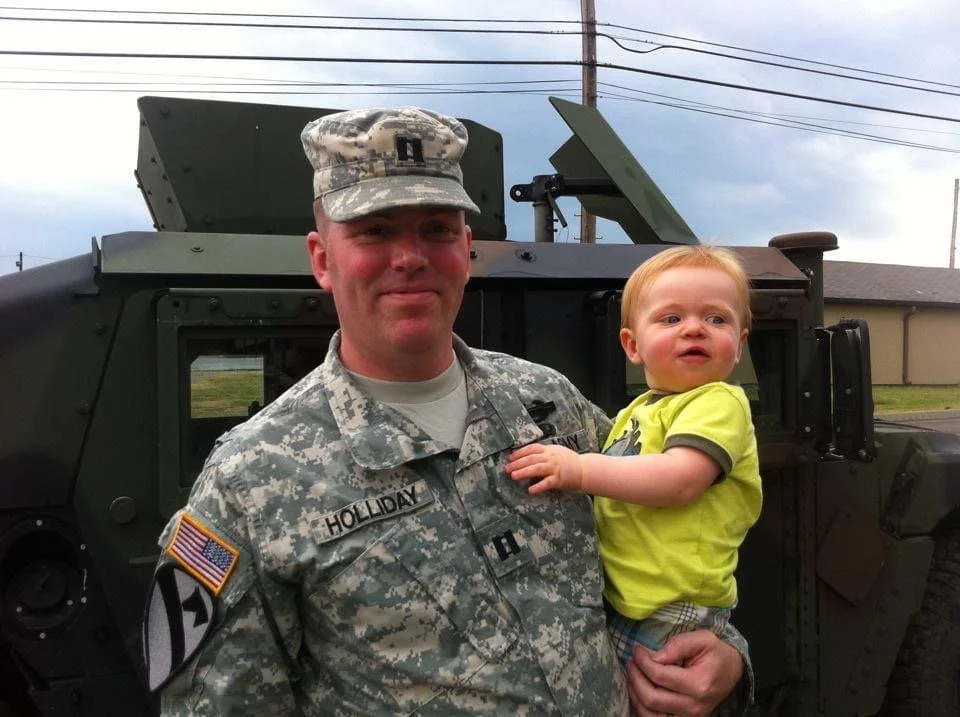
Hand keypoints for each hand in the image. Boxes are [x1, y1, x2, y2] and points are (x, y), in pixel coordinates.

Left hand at [505, 443, 584, 494]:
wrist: (585, 469)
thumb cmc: (569, 461)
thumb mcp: (556, 452)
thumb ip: (544, 453)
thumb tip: (527, 457)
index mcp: (549, 450)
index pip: (532, 448)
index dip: (520, 452)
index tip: (510, 457)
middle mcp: (551, 458)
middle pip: (531, 458)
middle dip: (518, 463)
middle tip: (507, 468)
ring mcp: (555, 468)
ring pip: (537, 468)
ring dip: (524, 472)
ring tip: (513, 476)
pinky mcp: (560, 479)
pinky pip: (547, 483)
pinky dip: (538, 486)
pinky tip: (530, 490)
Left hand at [626, 630, 742, 716]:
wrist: (733, 672)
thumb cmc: (717, 653)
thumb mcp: (703, 639)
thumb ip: (678, 644)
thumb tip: (654, 656)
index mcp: (699, 684)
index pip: (660, 676)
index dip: (643, 662)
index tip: (637, 649)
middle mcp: (694, 706)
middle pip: (652, 698)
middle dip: (635, 678)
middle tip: (632, 662)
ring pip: (650, 714)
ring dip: (635, 694)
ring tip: (633, 675)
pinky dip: (642, 708)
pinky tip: (639, 691)